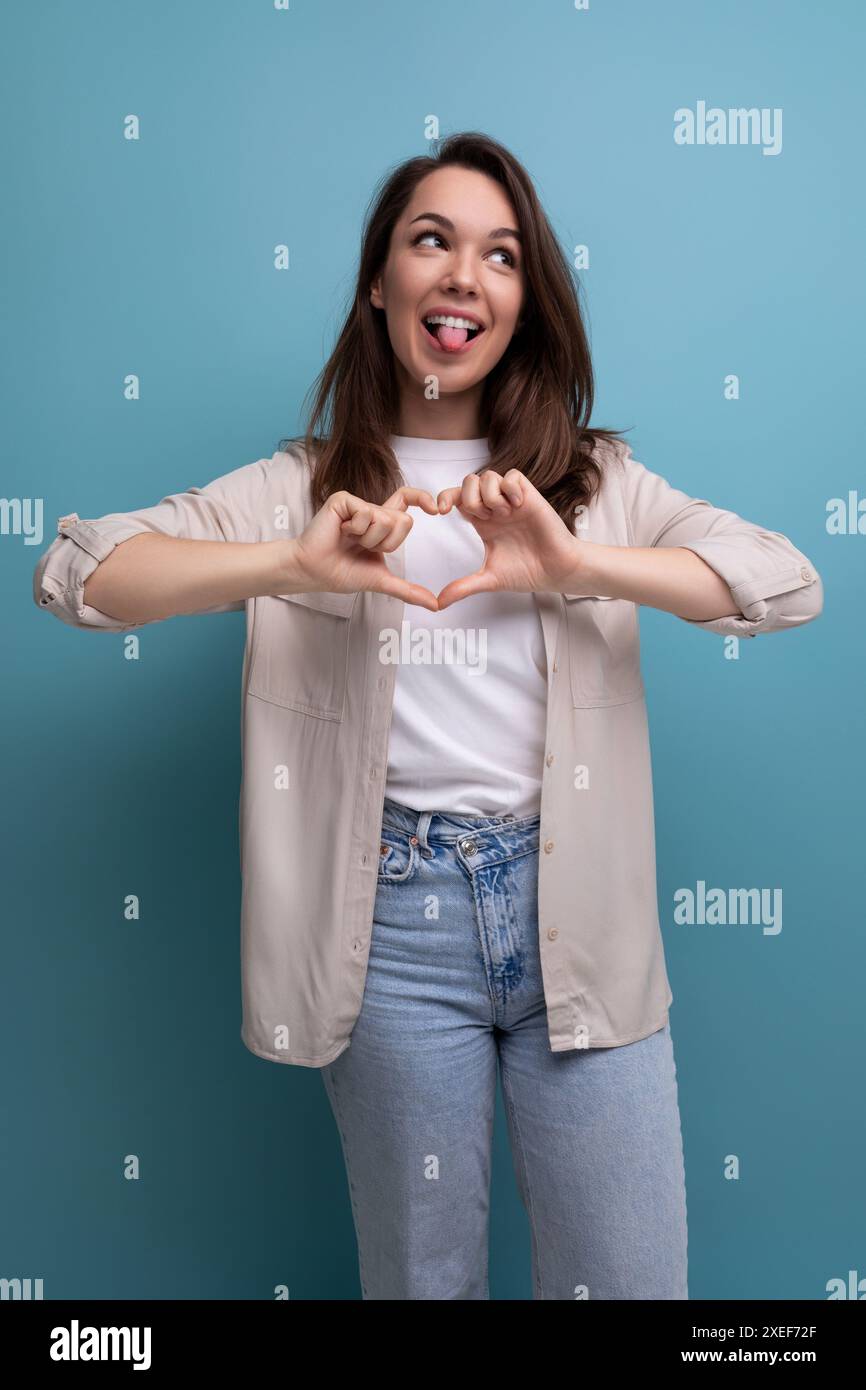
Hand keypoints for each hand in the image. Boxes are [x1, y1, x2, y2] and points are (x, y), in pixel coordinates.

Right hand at [290, 486, 440, 611]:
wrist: (315, 571)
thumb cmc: (341, 573)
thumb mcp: (381, 581)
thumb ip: (408, 590)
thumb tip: (435, 605)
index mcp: (381, 524)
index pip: (406, 503)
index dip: (423, 499)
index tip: (436, 509)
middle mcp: (372, 510)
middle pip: (403, 520)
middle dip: (387, 543)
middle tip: (363, 547)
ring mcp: (357, 504)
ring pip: (386, 519)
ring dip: (369, 539)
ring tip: (349, 540)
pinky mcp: (343, 500)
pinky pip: (367, 513)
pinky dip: (356, 529)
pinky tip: (341, 532)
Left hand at [433, 469, 583, 609]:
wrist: (556, 571)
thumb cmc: (528, 572)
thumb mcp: (489, 579)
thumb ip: (463, 587)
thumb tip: (439, 603)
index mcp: (483, 523)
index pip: (457, 499)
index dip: (445, 498)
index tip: (440, 512)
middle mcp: (495, 509)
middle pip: (469, 482)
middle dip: (469, 497)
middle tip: (484, 518)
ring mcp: (512, 501)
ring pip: (489, 476)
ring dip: (490, 495)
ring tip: (504, 514)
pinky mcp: (530, 497)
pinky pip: (513, 476)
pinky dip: (510, 488)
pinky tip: (517, 506)